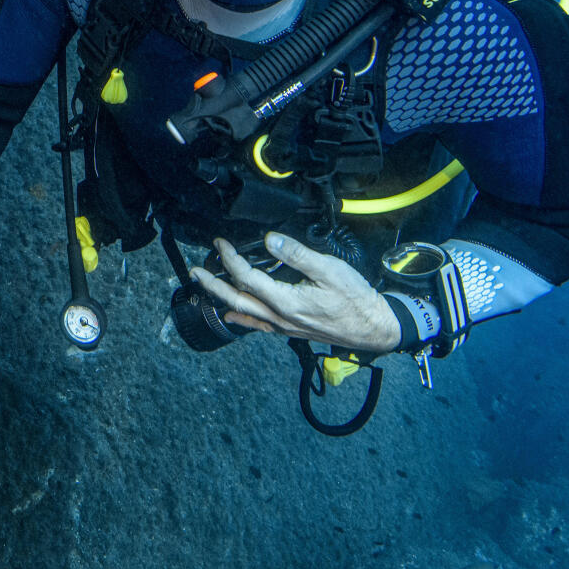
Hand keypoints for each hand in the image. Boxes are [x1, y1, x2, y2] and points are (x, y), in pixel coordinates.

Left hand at [189, 234, 400, 355]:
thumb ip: (296, 254)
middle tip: (194, 270)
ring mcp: (283, 326)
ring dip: (222, 297)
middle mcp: (279, 318)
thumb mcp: (329, 269)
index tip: (220, 243)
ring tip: (206, 286)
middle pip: (236, 299)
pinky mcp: (290, 329)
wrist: (374, 328)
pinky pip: (258, 324)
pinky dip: (241, 317)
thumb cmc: (356, 299)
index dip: (230, 258)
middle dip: (212, 284)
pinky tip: (232, 313)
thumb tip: (269, 239)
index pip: (247, 278)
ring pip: (244, 313)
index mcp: (286, 301)